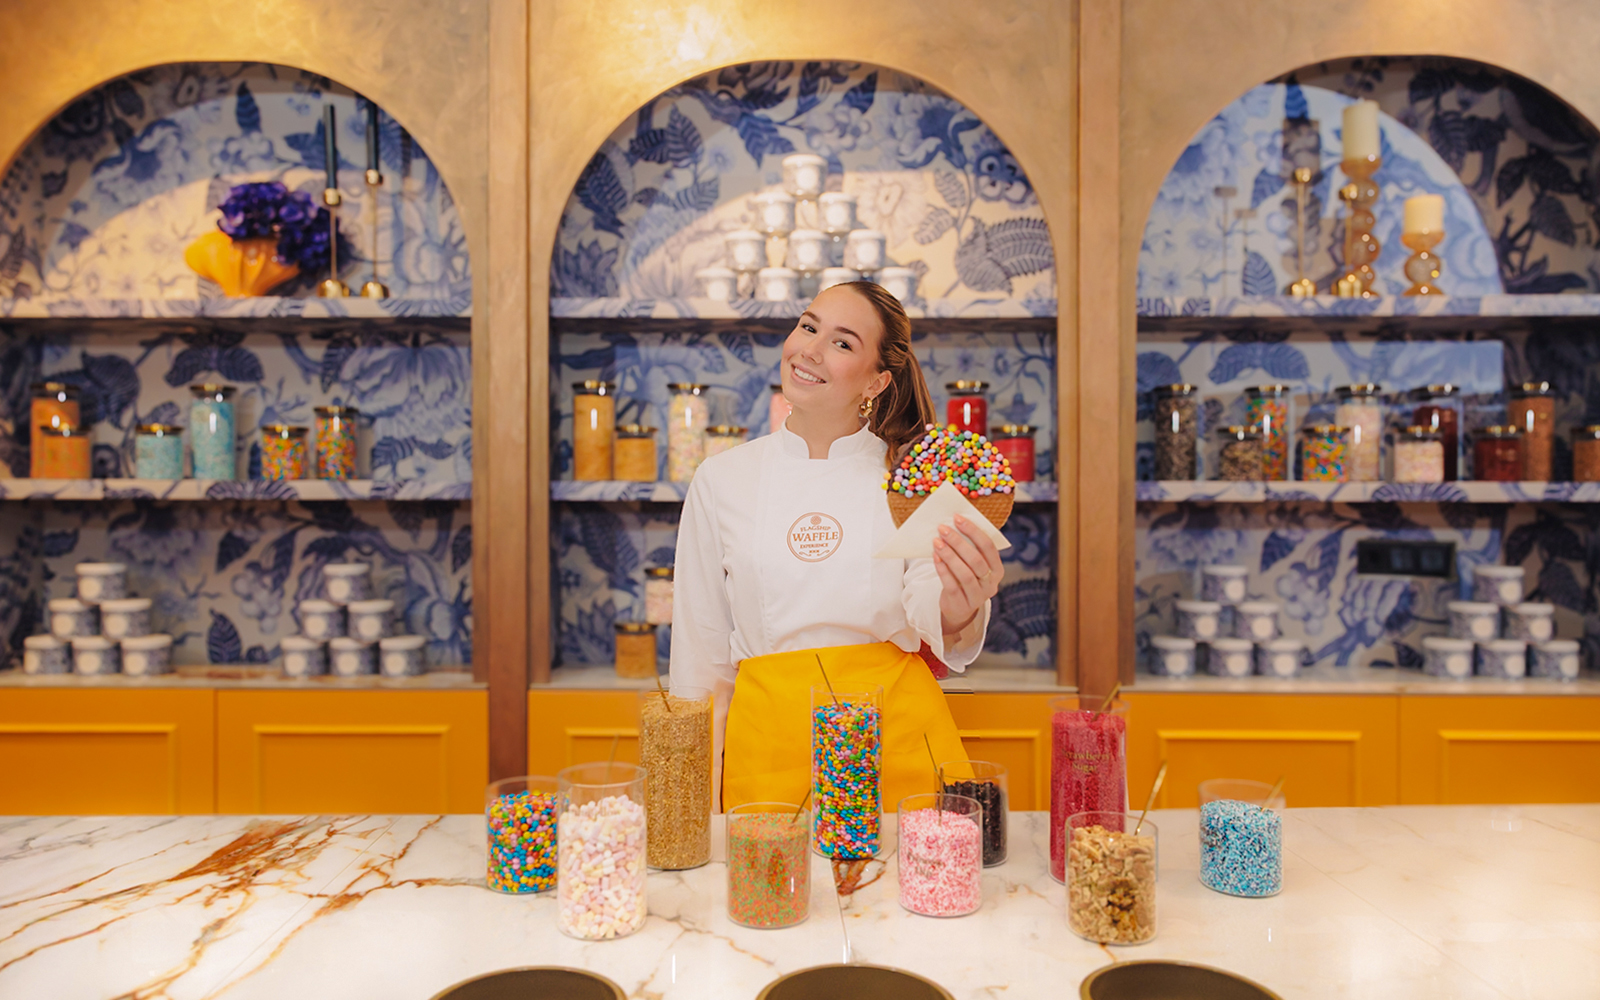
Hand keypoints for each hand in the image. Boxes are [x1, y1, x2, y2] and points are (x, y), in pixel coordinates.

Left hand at [934, 515, 1003, 634]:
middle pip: (976, 560)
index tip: (957, 518)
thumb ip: (969, 549)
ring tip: (937, 542)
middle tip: (943, 529)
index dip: (973, 531)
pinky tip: (935, 558)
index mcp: (997, 570)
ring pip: (965, 574)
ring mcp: (978, 596)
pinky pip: (952, 585)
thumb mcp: (971, 566)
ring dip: (950, 555)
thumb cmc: (965, 578)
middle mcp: (991, 583)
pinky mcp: (962, 604)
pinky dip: (943, 570)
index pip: (988, 546)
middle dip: (958, 542)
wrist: (958, 608)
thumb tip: (952, 525)